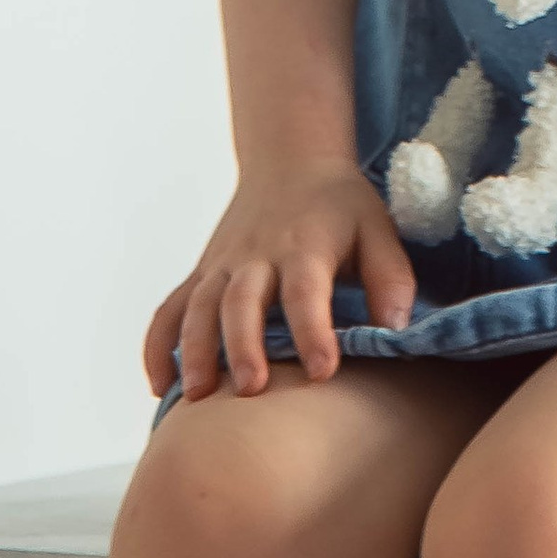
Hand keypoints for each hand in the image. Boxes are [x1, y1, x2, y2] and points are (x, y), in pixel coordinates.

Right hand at [143, 159, 415, 403]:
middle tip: (250, 389)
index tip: (322, 371)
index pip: (306, 291)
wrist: (291, 160)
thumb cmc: (341, 206)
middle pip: (242, 300)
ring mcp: (223, 265)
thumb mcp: (377, 228)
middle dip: (243, 344)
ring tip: (197, 397)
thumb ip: (391, 277)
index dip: (313, 330)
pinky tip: (160, 386)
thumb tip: (398, 329)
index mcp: (304, 246)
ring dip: (194, 349)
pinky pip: (170, 309)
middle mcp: (257, 255)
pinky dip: (158, 345)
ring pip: (199, 306)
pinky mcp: (202, 274)